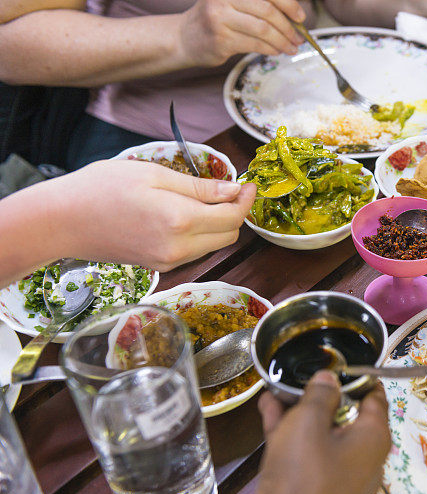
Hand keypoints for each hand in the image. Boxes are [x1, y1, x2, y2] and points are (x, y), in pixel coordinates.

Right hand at [55, 159, 255, 270]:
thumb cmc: (100, 189)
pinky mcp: (159, 266)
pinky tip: (184, 216)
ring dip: (218, 225)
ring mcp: (169, 261)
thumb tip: (233, 192)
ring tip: (203, 200)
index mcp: (181, 221)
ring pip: (213, 245)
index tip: (248, 185)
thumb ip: (199, 187)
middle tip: (228, 190)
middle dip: (235, 213)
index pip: (233, 216)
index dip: (246, 200)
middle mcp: (179, 248)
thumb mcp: (153, 174)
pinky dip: (200, 235)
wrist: (60, 222)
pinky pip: (193, 251)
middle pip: (229, 235)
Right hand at [180, 0, 306, 66]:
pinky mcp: (221, 39)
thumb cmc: (216, 19)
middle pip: (268, 11)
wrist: (185, 38)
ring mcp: (221, 18)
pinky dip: (270, 49)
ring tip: (291, 47)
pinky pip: (255, 45)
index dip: (289, 4)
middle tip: (298, 37)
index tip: (301, 17)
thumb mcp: (233, 2)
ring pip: (263, 30)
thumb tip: (294, 16)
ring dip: (282, 41)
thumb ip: (259, 4)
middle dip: (288, 26)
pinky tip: (276, 51)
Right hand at [229, 371, 391, 493]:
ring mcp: (335, 476)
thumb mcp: (309, 422)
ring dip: (300, 410)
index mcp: (373, 439)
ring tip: (279, 385)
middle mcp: (360, 458)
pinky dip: (288, 431)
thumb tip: (328, 379)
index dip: (358, 376)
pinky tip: (268, 408)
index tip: (340, 361)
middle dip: (323, 393)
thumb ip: (320, 395)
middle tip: (304, 371)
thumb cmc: (303, 478)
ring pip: (321, 433)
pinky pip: (304, 452)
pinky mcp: (311, 488)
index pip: (375, 397)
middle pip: (346, 415)